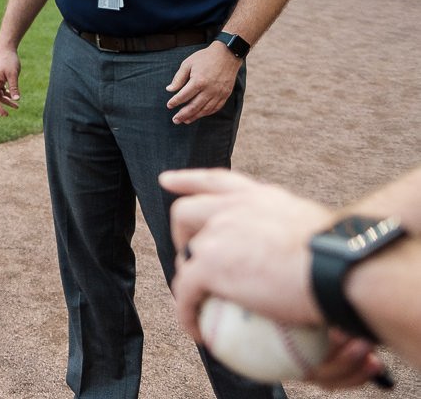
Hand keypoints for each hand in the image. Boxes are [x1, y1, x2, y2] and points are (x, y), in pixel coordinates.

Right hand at [0, 50, 22, 116]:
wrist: (7, 49)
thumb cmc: (9, 60)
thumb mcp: (13, 74)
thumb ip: (14, 87)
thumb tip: (16, 100)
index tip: (4, 113)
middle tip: (6, 115)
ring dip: (6, 101)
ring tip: (17, 107)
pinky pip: (1, 90)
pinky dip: (7, 95)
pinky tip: (14, 98)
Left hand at [162, 169, 332, 330]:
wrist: (339, 268)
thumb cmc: (346, 257)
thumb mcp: (317, 230)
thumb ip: (296, 235)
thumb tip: (310, 256)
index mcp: (259, 197)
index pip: (216, 180)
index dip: (188, 180)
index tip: (166, 180)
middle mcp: (233, 208)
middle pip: (186, 212)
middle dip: (181, 233)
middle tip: (191, 255)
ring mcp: (217, 234)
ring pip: (186, 255)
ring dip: (187, 278)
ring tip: (199, 300)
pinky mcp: (209, 265)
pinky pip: (186, 292)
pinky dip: (186, 313)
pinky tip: (198, 332)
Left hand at [164, 44, 241, 123]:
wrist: (227, 54)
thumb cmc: (205, 58)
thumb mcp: (188, 63)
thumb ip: (178, 78)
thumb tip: (169, 90)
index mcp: (199, 81)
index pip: (184, 96)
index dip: (175, 102)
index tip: (169, 106)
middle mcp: (210, 89)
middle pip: (194, 106)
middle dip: (183, 114)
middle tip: (175, 120)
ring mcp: (219, 93)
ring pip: (205, 110)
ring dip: (194, 116)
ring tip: (185, 121)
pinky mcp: (226, 95)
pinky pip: (215, 108)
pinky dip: (206, 113)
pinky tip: (199, 115)